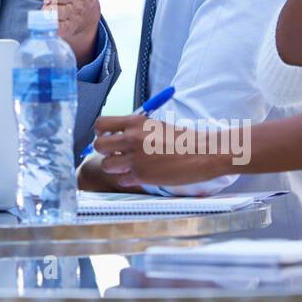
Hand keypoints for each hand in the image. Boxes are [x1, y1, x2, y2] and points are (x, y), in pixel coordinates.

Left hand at [90, 113, 229, 187]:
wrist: (202, 153)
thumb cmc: (182, 140)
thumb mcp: (155, 125)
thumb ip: (135, 129)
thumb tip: (117, 136)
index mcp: (135, 122)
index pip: (101, 124)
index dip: (101, 133)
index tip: (108, 137)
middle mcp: (132, 138)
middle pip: (99, 145)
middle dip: (105, 151)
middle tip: (115, 154)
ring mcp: (135, 158)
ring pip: (106, 165)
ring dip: (114, 167)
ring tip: (127, 166)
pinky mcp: (142, 175)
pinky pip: (121, 179)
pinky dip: (127, 179)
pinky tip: (138, 175)